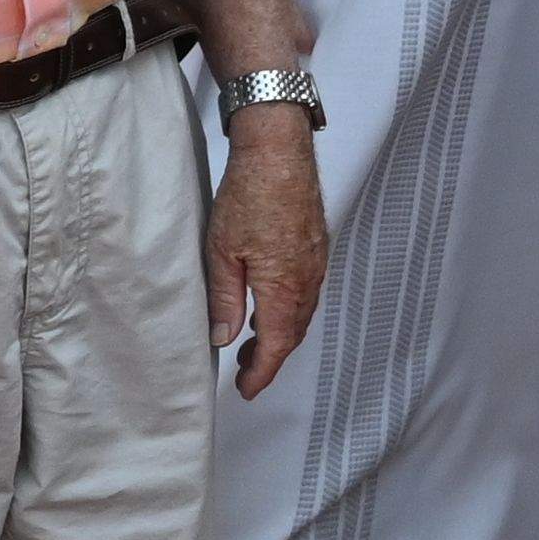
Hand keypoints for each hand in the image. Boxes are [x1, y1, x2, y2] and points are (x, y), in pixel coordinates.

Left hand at [209, 114, 328, 397]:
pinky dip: (288, 308)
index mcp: (285, 287)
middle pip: (293, 333)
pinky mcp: (316, 245)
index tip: (245, 390)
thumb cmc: (250, 193)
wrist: (279, 149)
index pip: (277, 346)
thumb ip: (225, 300)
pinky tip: (269, 302)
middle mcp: (308, 278)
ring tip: (252, 339)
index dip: (261, 373)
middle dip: (270, 357)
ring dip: (280, 332)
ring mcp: (316, 261)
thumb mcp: (222, 252)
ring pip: (301, 311)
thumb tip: (224, 338)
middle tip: (244, 370)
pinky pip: (306, 289)